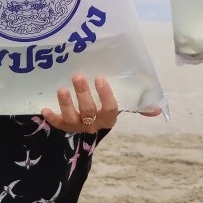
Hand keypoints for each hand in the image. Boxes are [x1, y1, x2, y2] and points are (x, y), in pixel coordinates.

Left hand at [40, 74, 156, 133]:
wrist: (91, 120)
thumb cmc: (107, 104)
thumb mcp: (123, 102)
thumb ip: (139, 106)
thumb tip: (158, 110)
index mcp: (110, 118)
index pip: (110, 109)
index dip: (105, 95)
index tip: (100, 78)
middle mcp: (94, 125)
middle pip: (89, 112)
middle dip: (83, 95)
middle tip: (78, 77)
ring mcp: (79, 126)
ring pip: (72, 119)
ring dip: (66, 105)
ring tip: (62, 89)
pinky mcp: (66, 126)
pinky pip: (59, 125)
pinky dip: (52, 118)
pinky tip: (44, 108)